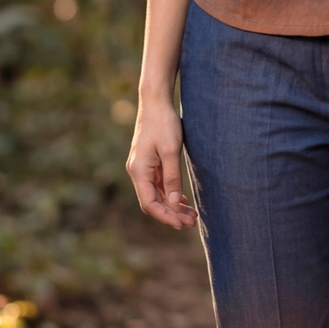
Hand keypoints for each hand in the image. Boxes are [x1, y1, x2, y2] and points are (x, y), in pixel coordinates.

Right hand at [127, 101, 196, 230]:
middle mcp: (137, 171)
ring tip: (191, 214)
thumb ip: (172, 178)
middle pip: (152, 202)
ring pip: (156, 194)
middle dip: (171, 214)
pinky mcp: (148, 163)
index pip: (149, 203)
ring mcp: (142, 168)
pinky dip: (169, 194)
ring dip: (172, 205)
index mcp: (139, 170)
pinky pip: (158, 185)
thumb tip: (173, 203)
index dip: (165, 217)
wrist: (156, 102)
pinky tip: (182, 200)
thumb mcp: (171, 151)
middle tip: (192, 222)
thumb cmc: (164, 123)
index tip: (182, 225)